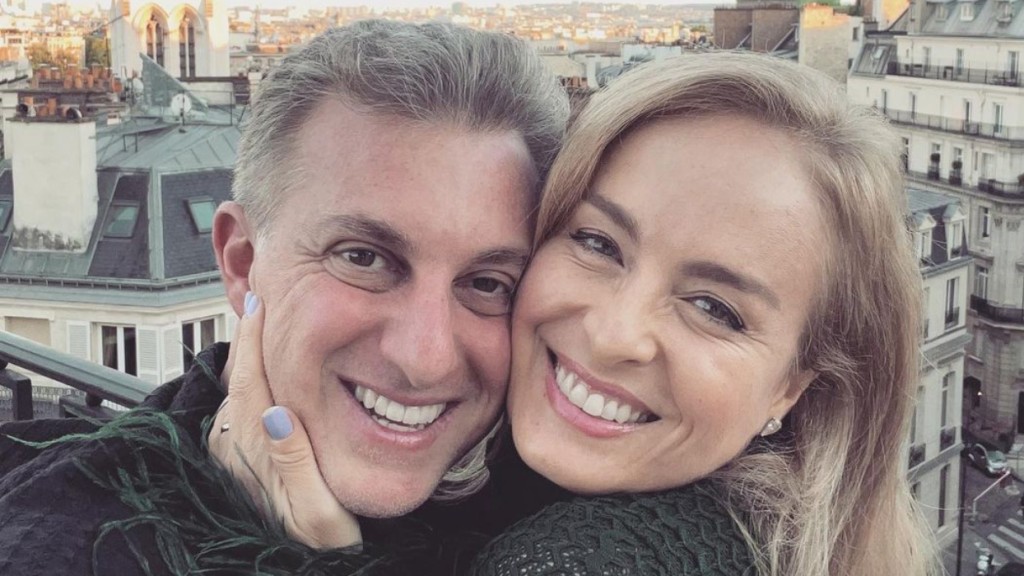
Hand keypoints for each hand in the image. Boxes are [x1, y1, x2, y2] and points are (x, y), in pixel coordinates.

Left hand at [208, 292, 361, 548]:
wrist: (291, 572)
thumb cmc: (318, 546)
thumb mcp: (318, 513)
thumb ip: (295, 461)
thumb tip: (278, 412)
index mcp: (255, 454)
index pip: (250, 381)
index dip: (255, 338)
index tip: (261, 301)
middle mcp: (234, 448)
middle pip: (239, 376)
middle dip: (250, 334)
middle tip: (261, 291)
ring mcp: (231, 451)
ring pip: (239, 387)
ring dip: (251, 351)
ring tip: (266, 316)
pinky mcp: (234, 456)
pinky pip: (241, 402)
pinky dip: (253, 374)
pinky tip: (267, 361)